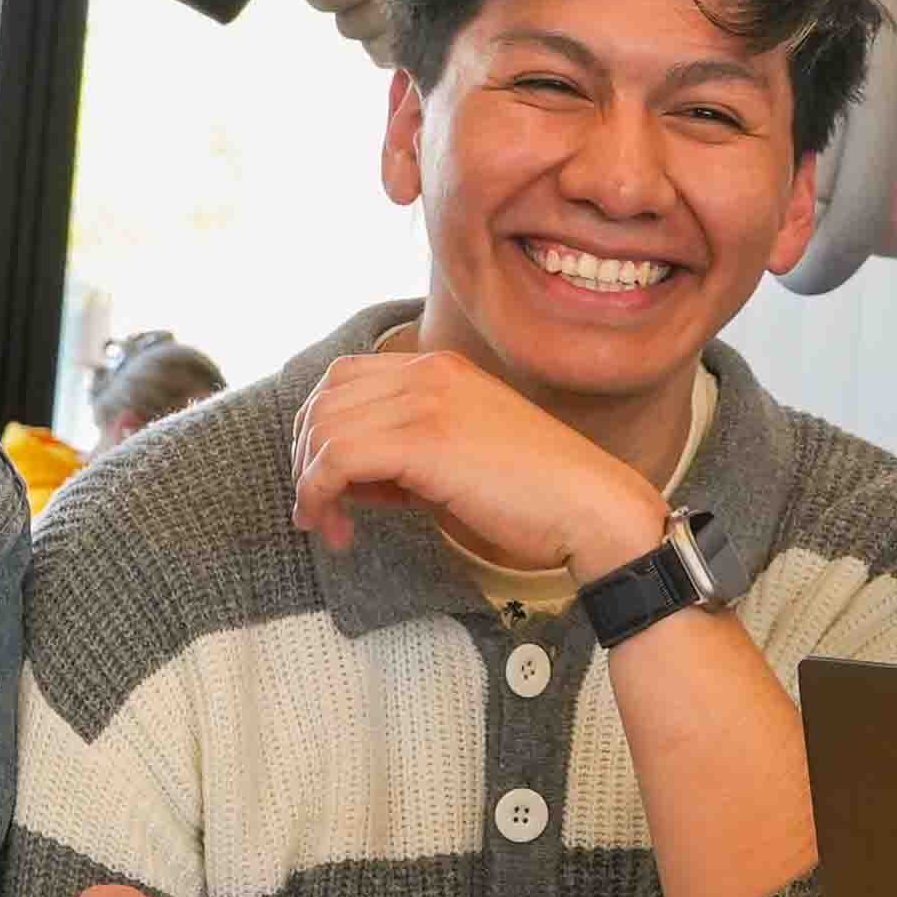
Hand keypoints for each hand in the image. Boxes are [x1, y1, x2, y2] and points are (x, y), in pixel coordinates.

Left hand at [285, 351, 667, 579]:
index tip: (329, 481)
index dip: (320, 428)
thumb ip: (407, 452)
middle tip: (318, 509)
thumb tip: (347, 478)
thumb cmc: (536, 493)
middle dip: (306, 457)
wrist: (591, 506)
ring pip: (323, 429)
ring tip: (329, 525)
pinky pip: (337, 460)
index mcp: (440, 367)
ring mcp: (426, 401)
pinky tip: (339, 529)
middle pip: (324, 398)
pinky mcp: (424, 441)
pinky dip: (320, 496)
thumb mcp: (461, 456)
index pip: (344, 376)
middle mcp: (428, 372)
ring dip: (310, 484)